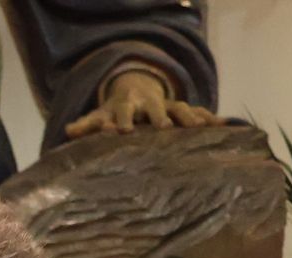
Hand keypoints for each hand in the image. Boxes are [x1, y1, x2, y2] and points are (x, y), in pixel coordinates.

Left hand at [65, 70, 219, 138]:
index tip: (121, 131)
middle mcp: (149, 103)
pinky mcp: (182, 112)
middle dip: (160, 117)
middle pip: (156, 108)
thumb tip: (68, 131)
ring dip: (189, 117)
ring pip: (180, 109)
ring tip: (199, 128)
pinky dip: (210, 118)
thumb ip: (86, 125)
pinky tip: (224, 125)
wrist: (136, 91)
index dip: (122, 120)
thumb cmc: (113, 112)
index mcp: (127, 105)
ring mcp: (167, 106)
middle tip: (164, 128)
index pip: (123, 112)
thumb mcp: (98, 116)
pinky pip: (198, 113)